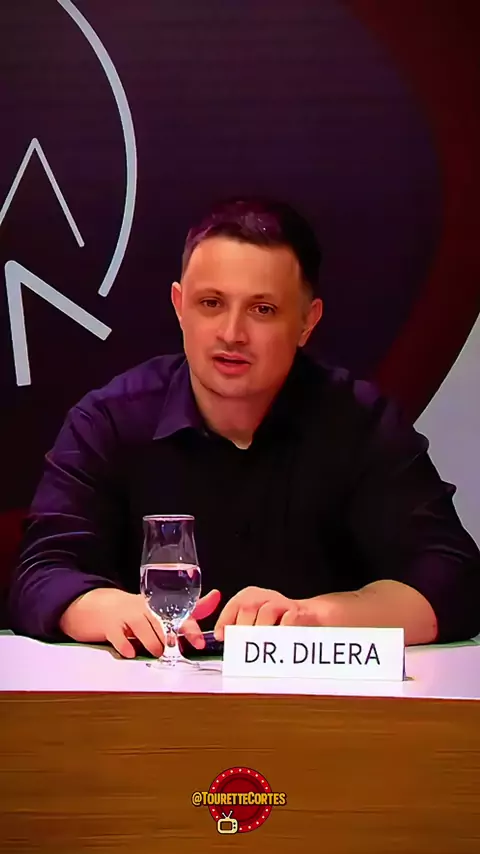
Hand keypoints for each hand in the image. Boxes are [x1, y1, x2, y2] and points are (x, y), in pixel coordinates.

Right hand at [59, 587, 221, 657]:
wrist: (98, 606)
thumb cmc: (135, 610)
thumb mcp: (160, 609)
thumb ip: (189, 609)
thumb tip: (216, 597)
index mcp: (158, 606)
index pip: (178, 614)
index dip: (191, 629)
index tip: (200, 642)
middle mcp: (143, 609)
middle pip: (161, 622)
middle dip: (171, 637)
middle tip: (174, 647)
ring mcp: (125, 616)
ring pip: (142, 628)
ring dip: (152, 643)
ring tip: (156, 651)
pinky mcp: (109, 626)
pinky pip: (119, 637)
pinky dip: (126, 646)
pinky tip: (131, 652)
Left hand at [213, 586, 303, 640]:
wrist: (307, 615)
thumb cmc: (277, 621)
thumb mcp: (255, 621)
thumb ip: (239, 629)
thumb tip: (224, 640)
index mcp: (251, 597)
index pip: (235, 604)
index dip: (225, 620)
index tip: (220, 636)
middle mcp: (265, 597)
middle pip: (248, 607)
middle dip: (242, 628)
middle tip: (239, 645)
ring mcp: (282, 603)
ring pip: (267, 612)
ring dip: (260, 630)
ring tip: (256, 645)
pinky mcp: (298, 611)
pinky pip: (289, 617)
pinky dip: (282, 629)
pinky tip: (278, 641)